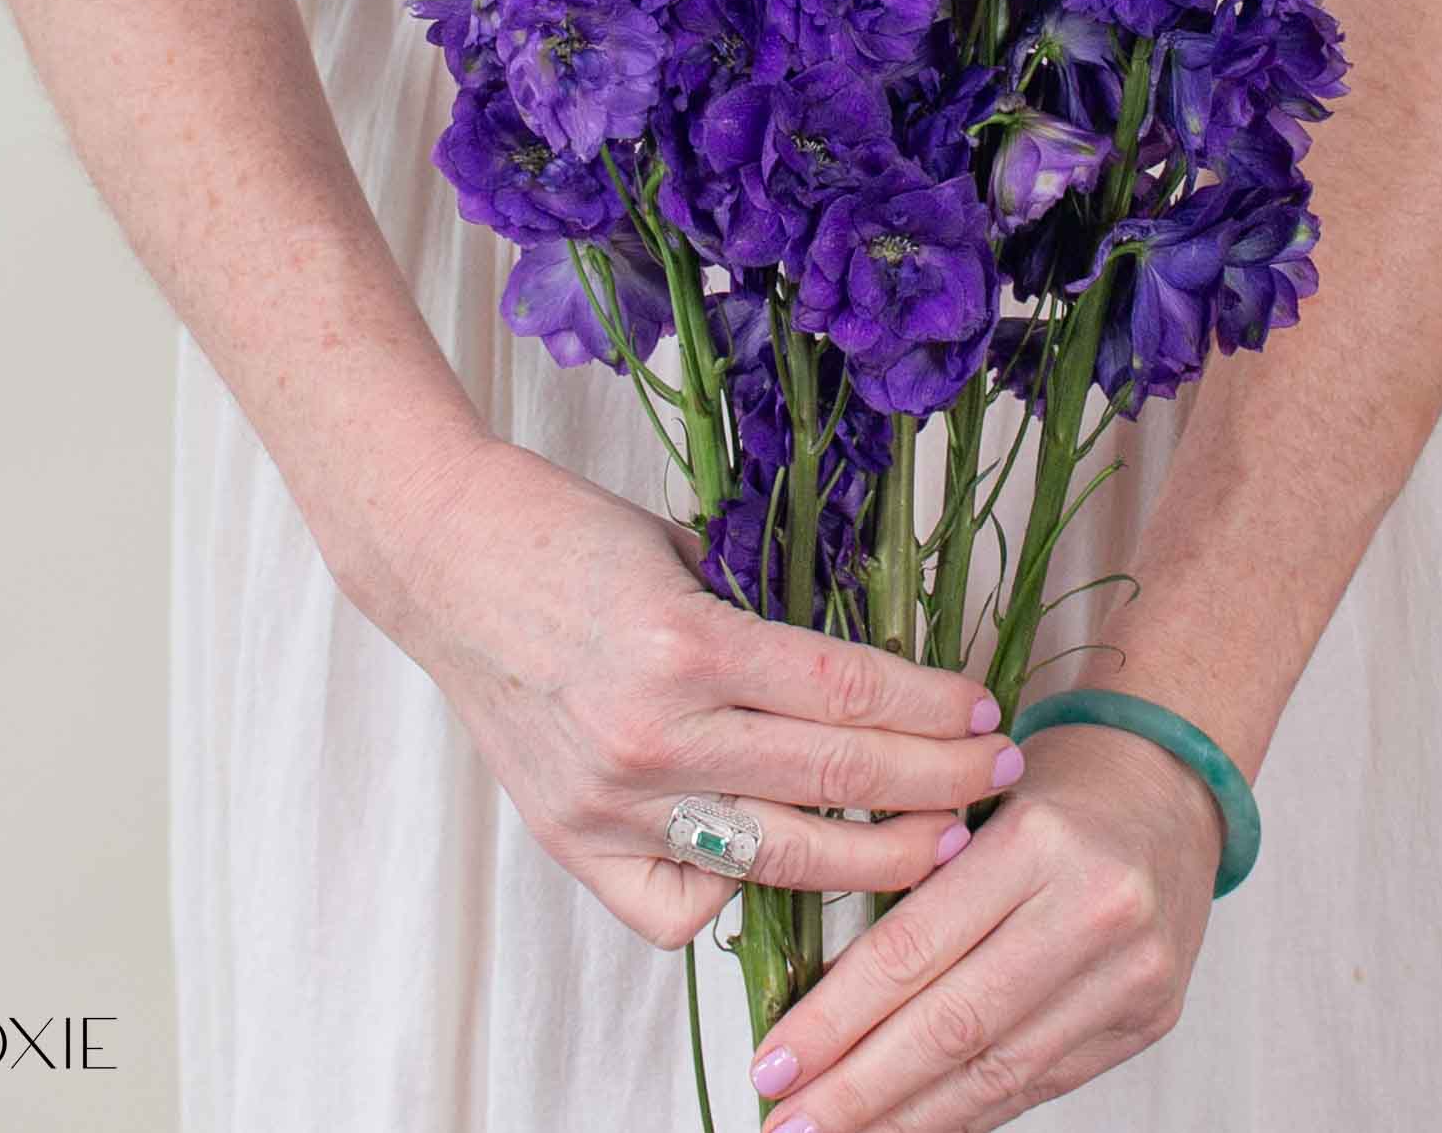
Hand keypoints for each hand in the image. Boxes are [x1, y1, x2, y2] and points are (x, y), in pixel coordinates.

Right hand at [347, 435, 1016, 946]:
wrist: (444, 556)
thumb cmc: (569, 533)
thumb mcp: (689, 551)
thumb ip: (766, 620)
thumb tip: (872, 670)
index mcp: (690, 642)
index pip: (850, 692)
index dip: (933, 709)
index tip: (985, 710)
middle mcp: (656, 733)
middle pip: (835, 778)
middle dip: (937, 784)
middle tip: (997, 776)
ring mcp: (613, 799)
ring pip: (779, 859)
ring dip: (875, 857)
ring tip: (938, 844)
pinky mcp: (575, 840)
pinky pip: (681, 909)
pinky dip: (740, 900)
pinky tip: (784, 871)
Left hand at [742, 720, 1220, 1131]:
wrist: (1173, 783)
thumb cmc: (1055, 786)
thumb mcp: (977, 803)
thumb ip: (917, 888)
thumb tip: (819, 1002)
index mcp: (1038, 840)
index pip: (916, 948)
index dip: (837, 1018)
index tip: (773, 1063)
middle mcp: (1094, 909)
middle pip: (954, 1025)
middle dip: (860, 1090)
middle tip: (788, 1123)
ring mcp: (1131, 973)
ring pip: (997, 1071)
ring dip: (907, 1119)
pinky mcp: (1149, 1018)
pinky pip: (1039, 1082)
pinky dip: (968, 1112)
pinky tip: (913, 1125)